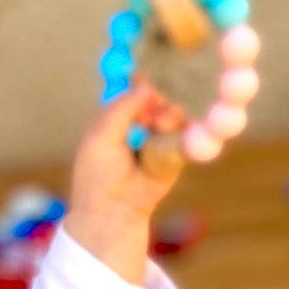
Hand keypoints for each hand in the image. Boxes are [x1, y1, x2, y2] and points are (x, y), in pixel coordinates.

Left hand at [64, 78, 186, 284]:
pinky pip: (190, 136)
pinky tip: (170, 136)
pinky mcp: (178, 153)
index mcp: (120, 113)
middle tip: (150, 114)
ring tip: (157, 127)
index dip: (145, 81)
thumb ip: (121, 107)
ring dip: (170, 116)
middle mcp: (144, 121)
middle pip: (162, 96)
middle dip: (159, 99)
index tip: (148, 80)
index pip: (138, 86)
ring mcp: (163, 137)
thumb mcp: (101, 134)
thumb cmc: (98, 173)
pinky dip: (186, 133)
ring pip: (177, 113)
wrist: (114, 208)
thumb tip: (147, 85)